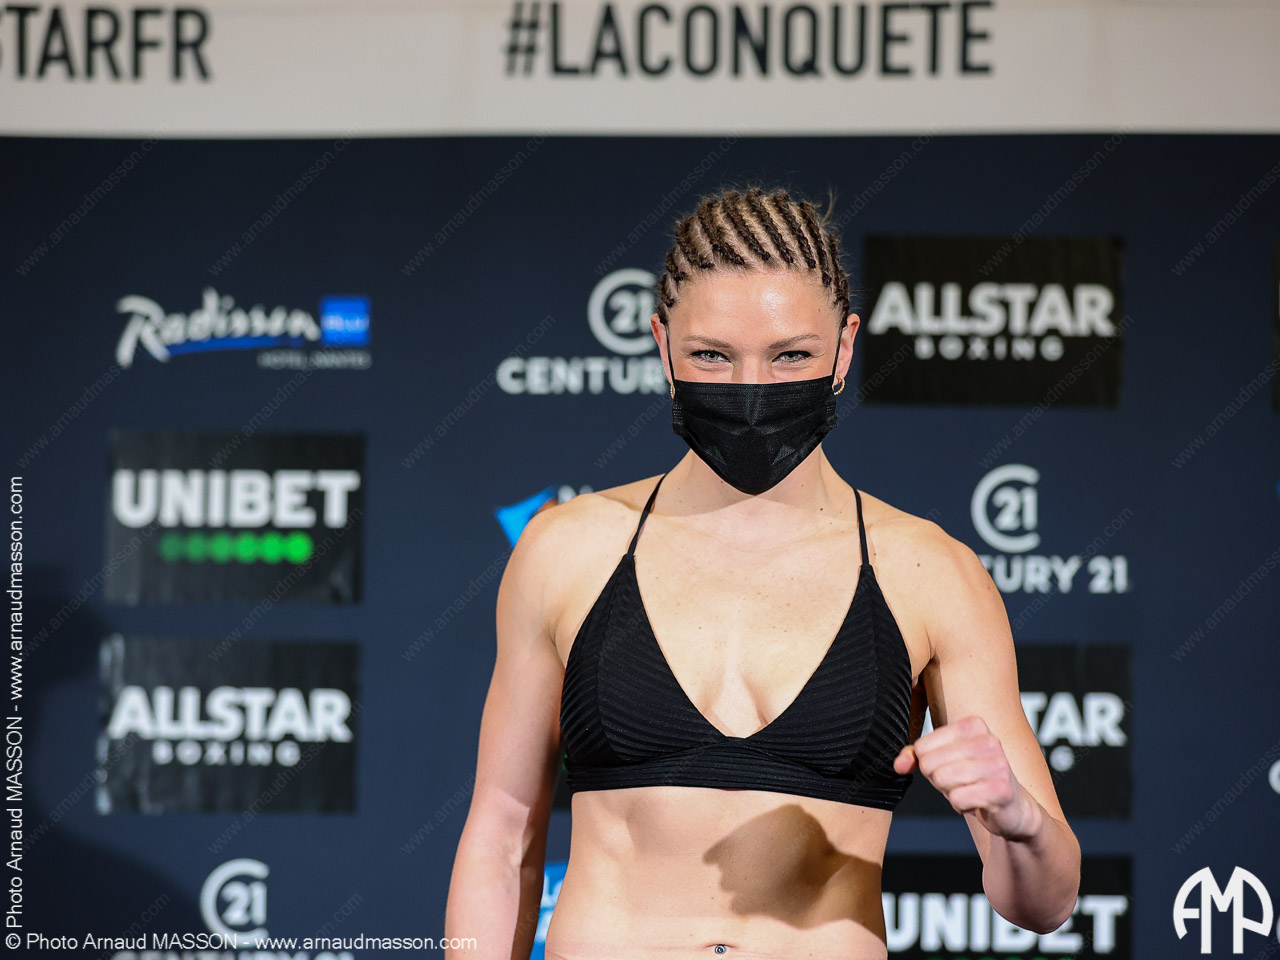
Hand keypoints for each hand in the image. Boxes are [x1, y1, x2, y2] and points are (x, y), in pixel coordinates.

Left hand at [893, 714, 1042, 840]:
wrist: (1013, 808)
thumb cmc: (974, 779)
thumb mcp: (942, 761)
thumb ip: (916, 758)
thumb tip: (898, 765)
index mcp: (973, 725)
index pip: (922, 747)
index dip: (929, 765)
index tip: (950, 768)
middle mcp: (989, 740)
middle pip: (930, 765)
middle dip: (938, 780)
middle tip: (960, 783)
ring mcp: (998, 764)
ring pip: (942, 780)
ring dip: (950, 793)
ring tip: (969, 790)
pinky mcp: (1001, 790)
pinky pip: (957, 799)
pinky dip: (961, 806)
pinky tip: (977, 802)